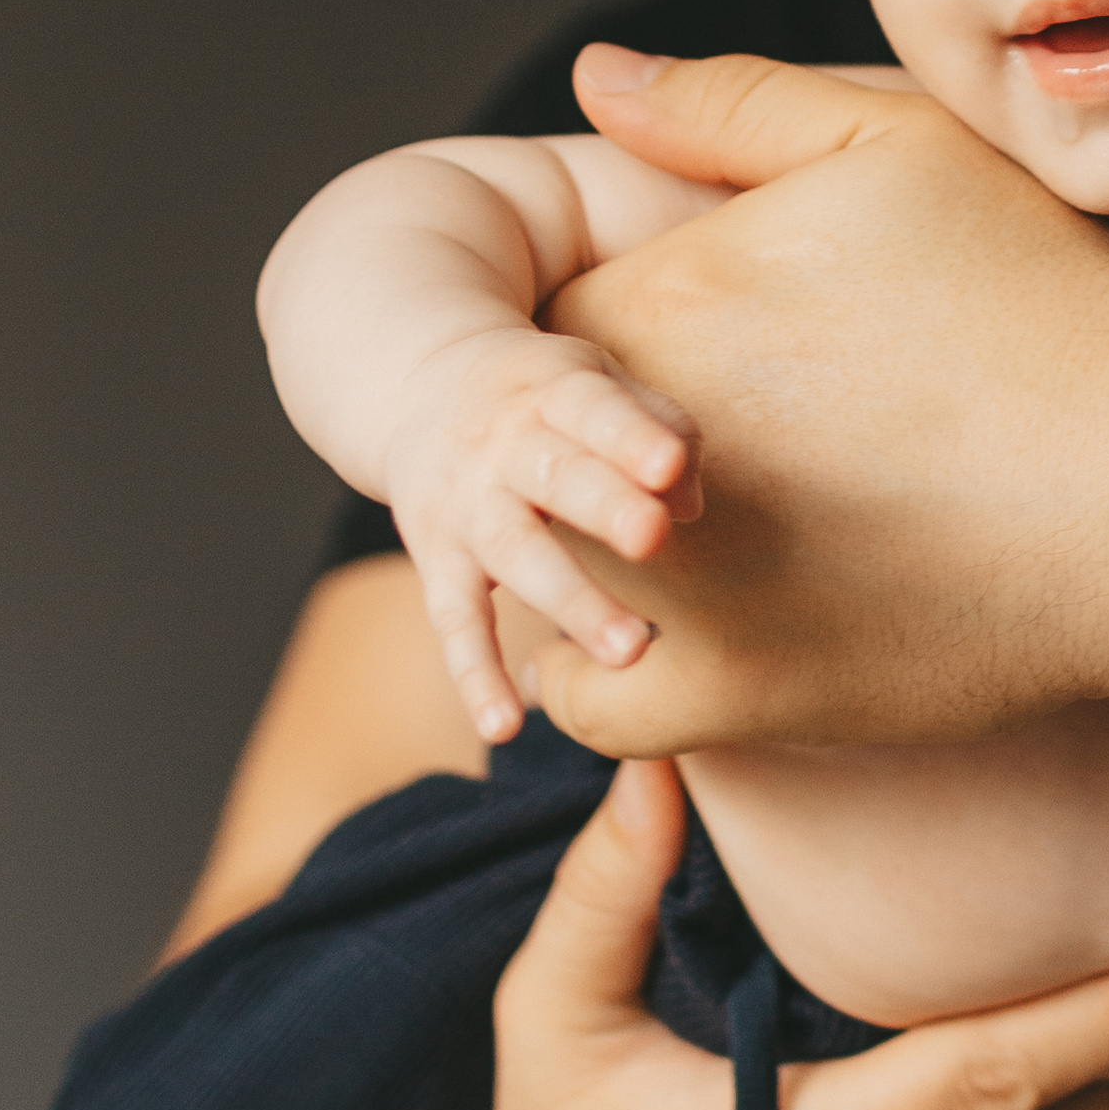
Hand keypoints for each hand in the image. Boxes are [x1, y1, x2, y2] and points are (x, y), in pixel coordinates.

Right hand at [379, 322, 701, 741]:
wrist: (418, 387)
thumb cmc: (545, 397)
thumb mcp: (594, 383)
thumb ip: (654, 428)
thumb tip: (689, 503)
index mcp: (551, 392)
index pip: (593, 410)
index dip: (631, 436)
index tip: (671, 466)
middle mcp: (501, 448)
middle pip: (553, 478)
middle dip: (603, 508)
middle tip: (655, 541)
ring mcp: (465, 507)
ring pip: (515, 555)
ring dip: (570, 602)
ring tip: (629, 652)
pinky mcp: (437, 561)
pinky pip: (454, 622)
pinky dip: (474, 675)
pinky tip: (505, 726)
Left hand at [525, 47, 1108, 757]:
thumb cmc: (1048, 311)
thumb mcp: (900, 156)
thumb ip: (729, 110)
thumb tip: (591, 77)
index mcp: (651, 301)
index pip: (545, 320)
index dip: (621, 338)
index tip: (715, 361)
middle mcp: (622, 445)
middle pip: (538, 448)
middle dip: (594, 452)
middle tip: (742, 459)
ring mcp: (663, 580)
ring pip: (545, 572)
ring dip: (594, 558)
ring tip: (720, 542)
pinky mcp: (720, 696)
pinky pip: (591, 705)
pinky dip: (612, 679)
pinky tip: (690, 636)